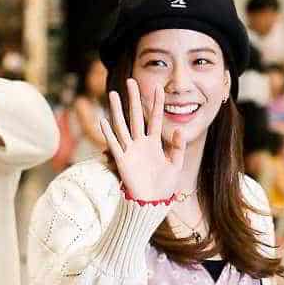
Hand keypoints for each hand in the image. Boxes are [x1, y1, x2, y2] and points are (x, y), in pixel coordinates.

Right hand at [101, 78, 185, 200]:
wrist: (152, 202)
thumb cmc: (164, 186)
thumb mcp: (175, 165)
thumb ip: (178, 148)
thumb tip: (180, 129)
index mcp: (154, 144)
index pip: (156, 119)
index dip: (157, 103)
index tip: (158, 87)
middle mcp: (141, 144)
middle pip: (136, 116)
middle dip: (134, 99)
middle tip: (130, 81)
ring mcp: (130, 151)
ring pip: (122, 126)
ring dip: (117, 110)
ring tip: (113, 93)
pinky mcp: (123, 161)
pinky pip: (114, 145)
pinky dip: (108, 134)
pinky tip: (103, 120)